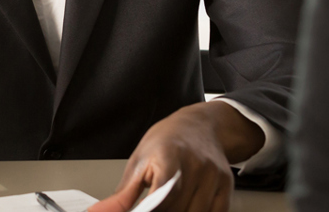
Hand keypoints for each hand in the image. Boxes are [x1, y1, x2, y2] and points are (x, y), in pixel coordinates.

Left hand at [89, 102, 263, 211]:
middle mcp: (196, 164)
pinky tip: (187, 206)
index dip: (150, 209)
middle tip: (152, 206)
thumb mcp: (139, 161)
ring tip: (169, 205)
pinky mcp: (227, 186)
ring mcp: (214, 176)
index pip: (162, 193)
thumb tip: (101, 211)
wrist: (199, 127)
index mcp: (169, 155)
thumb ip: (123, 194)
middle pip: (177, 209)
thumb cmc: (167, 141)